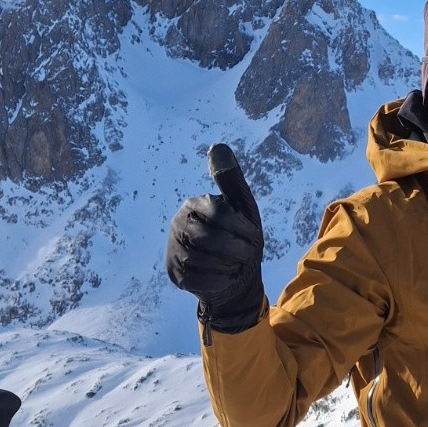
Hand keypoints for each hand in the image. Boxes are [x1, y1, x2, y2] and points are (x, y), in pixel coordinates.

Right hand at [165, 144, 265, 333]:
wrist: (234, 278)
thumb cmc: (239, 238)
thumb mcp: (241, 207)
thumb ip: (231, 180)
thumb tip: (218, 146)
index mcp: (195, 204)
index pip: (220, 212)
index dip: (242, 228)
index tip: (254, 237)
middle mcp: (178, 224)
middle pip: (212, 239)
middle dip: (237, 250)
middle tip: (247, 254)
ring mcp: (173, 248)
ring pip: (204, 261)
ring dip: (229, 266)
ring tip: (235, 264)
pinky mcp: (174, 273)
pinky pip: (199, 279)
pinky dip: (220, 280)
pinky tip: (225, 276)